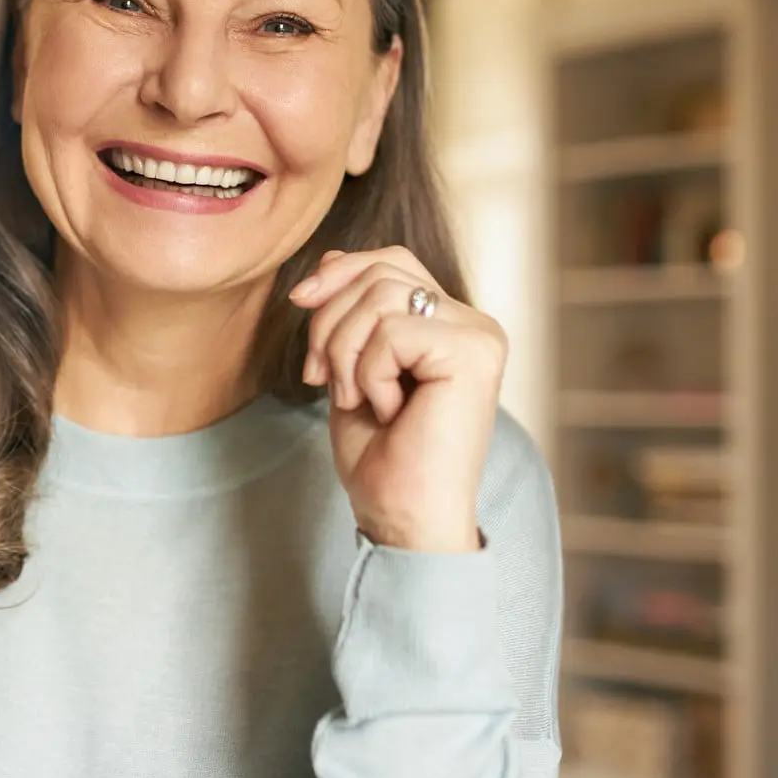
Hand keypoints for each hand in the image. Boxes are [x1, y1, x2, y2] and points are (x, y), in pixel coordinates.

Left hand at [289, 247, 506, 553]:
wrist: (402, 518)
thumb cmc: (380, 458)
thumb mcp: (351, 368)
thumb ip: (350, 315)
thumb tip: (329, 259)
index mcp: (450, 324)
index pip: (391, 261)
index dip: (338, 273)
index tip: (299, 303)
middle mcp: (474, 324)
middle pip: (381, 272)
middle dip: (329, 322)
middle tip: (323, 379)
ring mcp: (479, 337)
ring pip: (382, 296)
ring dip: (345, 352)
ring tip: (358, 400)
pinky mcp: (474, 354)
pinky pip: (393, 331)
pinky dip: (370, 373)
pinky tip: (389, 412)